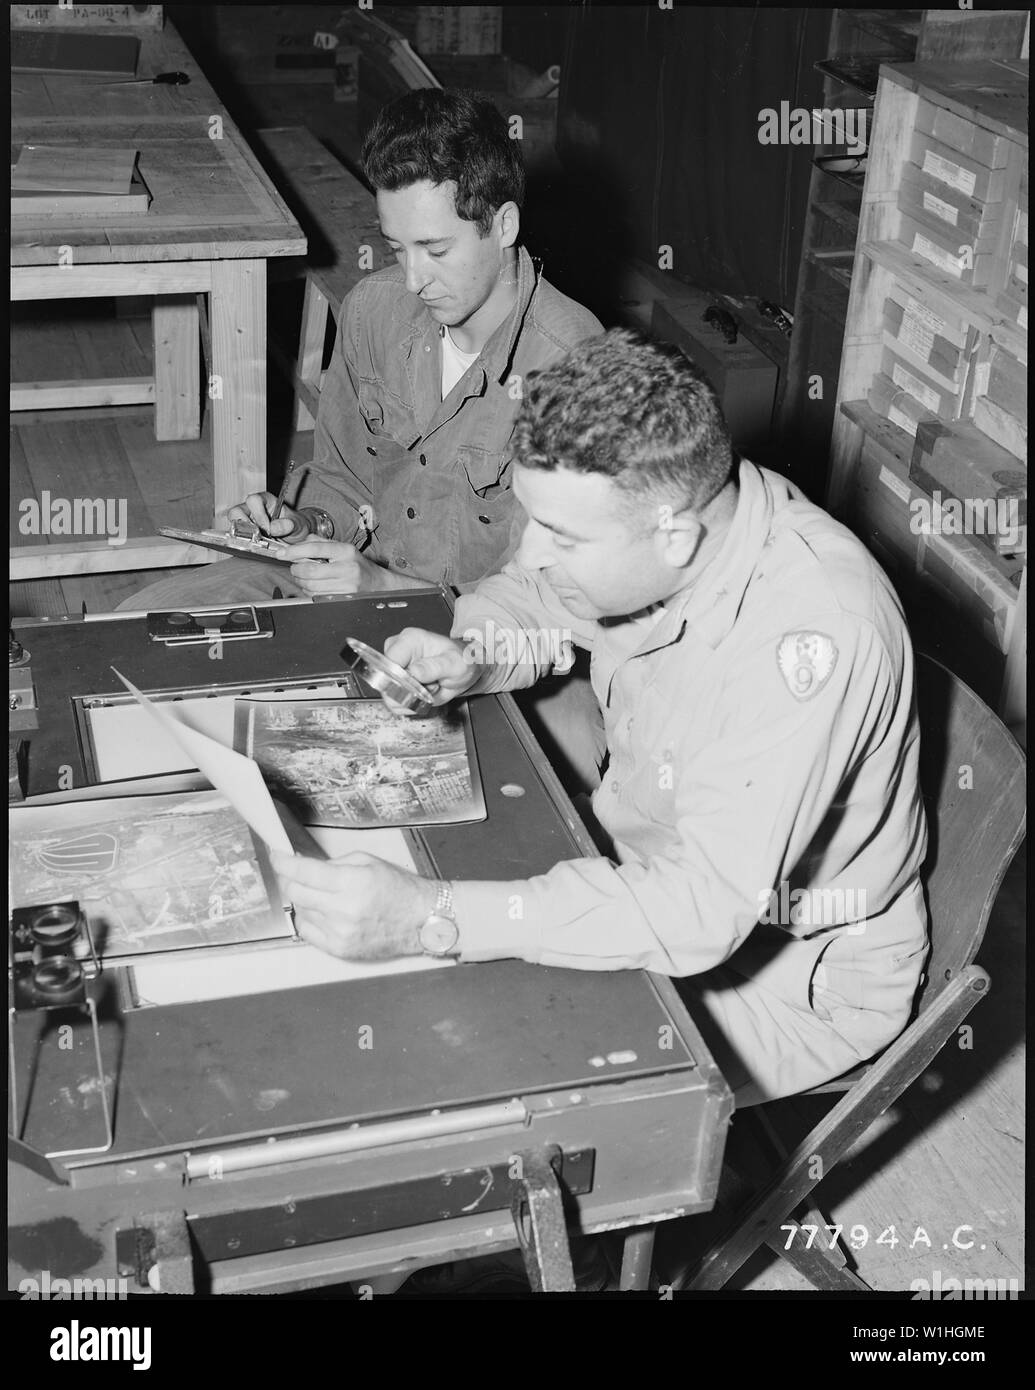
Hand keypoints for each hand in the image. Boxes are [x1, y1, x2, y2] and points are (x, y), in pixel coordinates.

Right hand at [226, 491, 302, 540]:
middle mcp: (253, 508)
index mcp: (265, 499)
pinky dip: (244, 543)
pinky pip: (237, 537)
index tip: (268, 529)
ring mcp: (247, 521)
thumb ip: (289, 525)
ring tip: (257, 543)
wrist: (296, 536)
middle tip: (258, 538)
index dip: (258, 515)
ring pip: (234, 525)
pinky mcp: (245, 533)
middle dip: (246, 526)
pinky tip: (256, 547)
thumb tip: (273, 528)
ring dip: (243, 536)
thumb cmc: (296, 525)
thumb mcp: (298, 524)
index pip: (254, 501)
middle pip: (237, 511)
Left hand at [271, 851, 437, 960]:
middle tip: (291, 872)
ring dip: (301, 898)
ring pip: (300, 911)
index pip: (303, 872)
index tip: (276, 855)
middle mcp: (343, 909)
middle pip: (295, 892)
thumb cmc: (399, 889)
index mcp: (351, 882)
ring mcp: (340, 932)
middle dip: (288, 878)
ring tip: (316, 892)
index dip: (283, 862)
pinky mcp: (340, 949)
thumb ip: (333, 864)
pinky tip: (320, 910)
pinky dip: (308, 918)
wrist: (421, 920)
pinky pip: (308, 931)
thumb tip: (304, 866)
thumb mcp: (367, 862)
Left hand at [287, 540, 411, 596]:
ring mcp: (347, 586)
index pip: (315, 548)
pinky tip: (315, 587)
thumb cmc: (358, 565)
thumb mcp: (343, 549)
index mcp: (346, 551)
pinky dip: (310, 592)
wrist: (378, 584)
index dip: (295, 551)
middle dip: (296, 570)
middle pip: (309, 571)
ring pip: (311, 586)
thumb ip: (321, 542)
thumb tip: (300, 542)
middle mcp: (348, 568)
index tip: (282, 553)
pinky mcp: (344, 599)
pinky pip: (317, 597)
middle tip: (295, 568)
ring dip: (302, 582)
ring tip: (305, 578)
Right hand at [383, 627, 484, 710]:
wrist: (465, 668)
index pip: (389, 662)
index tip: (416, 687)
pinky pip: (396, 701)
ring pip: (390, 694)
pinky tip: (424, 694)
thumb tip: (414, 671)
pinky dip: (411, 703)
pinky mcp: (397, 681)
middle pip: (386, 680)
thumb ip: (434, 667)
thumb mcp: (454, 664)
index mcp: (410, 640)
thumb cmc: (461, 660)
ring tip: (429, 688)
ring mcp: (396, 667)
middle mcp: (399, 651)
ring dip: (411, 699)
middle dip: (409, 692)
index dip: (399, 679)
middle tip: (430, 687)